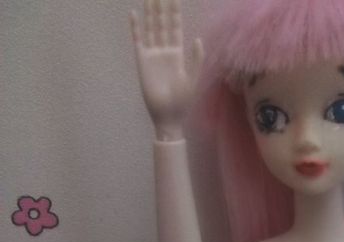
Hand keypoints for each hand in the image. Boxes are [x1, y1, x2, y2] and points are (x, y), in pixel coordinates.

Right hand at [129, 0, 203, 137]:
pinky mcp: (142, 61)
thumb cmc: (182, 102)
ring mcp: (152, 55)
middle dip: (161, 6)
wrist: (168, 117)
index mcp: (177, 54)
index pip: (175, 27)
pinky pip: (138, 41)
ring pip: (150, 28)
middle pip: (161, 23)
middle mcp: (164, 50)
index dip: (174, 12)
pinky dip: (136, 28)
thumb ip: (196, 60)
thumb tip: (198, 39)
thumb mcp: (193, 80)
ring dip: (150, 12)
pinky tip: (134, 14)